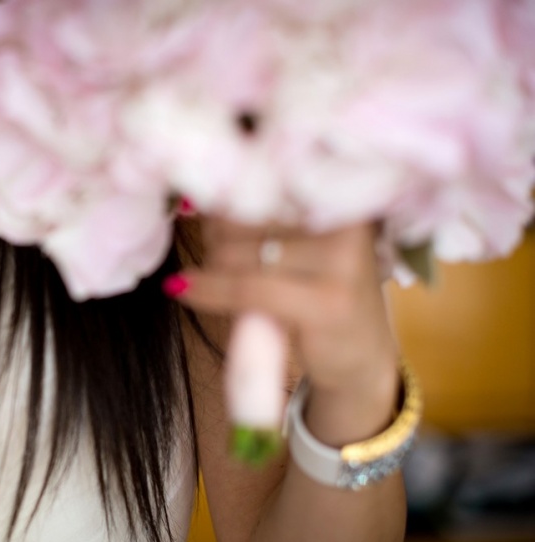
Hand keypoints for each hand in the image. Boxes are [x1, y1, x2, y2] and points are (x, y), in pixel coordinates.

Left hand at [170, 214, 400, 443]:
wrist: (360, 360)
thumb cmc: (318, 296)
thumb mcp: (298, 249)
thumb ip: (260, 220)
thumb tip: (194, 199)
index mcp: (343, 196)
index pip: (266, 181)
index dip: (227, 200)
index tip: (207, 217)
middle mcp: (348, 221)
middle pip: (248, 216)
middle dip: (216, 237)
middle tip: (211, 256)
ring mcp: (343, 261)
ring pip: (241, 254)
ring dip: (212, 266)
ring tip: (209, 278)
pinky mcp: (328, 302)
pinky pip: (247, 289)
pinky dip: (208, 290)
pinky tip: (182, 289)